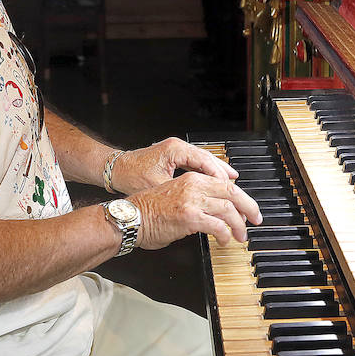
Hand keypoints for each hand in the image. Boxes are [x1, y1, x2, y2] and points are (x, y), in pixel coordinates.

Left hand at [112, 138, 237, 192]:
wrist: (114, 169)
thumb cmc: (130, 177)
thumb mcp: (156, 188)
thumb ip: (178, 196)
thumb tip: (195, 207)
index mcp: (175, 150)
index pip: (205, 162)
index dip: (220, 179)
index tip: (230, 193)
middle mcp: (178, 148)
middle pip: (210, 160)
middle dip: (226, 176)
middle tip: (239, 192)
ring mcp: (177, 151)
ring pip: (206, 161)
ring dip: (220, 175)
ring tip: (235, 188)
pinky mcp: (175, 158)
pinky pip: (198, 164)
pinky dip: (209, 174)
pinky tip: (217, 184)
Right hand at [127, 172, 261, 249]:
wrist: (131, 217)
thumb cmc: (148, 210)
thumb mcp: (176, 194)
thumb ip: (196, 198)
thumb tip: (215, 211)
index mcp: (192, 179)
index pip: (226, 184)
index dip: (241, 197)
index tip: (248, 209)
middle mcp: (194, 186)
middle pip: (233, 193)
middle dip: (249, 208)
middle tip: (256, 220)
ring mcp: (192, 201)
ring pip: (228, 210)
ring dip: (239, 225)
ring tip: (240, 236)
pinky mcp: (189, 217)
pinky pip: (217, 226)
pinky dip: (225, 235)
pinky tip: (224, 241)